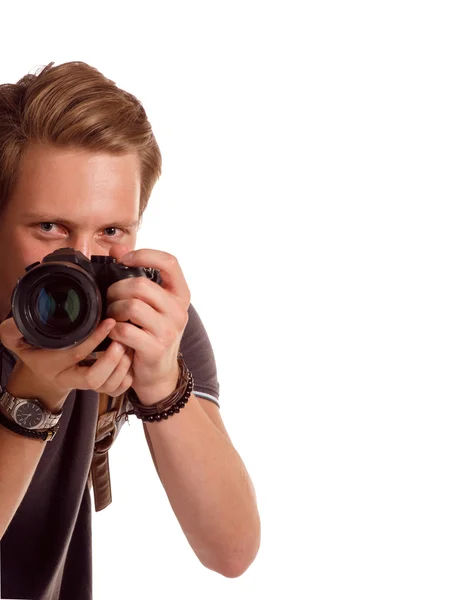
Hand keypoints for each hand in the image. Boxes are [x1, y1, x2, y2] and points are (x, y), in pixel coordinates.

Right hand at [0, 316, 133, 401]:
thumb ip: (12, 330)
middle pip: (94, 379)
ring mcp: (85, 386)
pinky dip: (127, 376)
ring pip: (108, 386)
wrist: (42, 375)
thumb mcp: (16, 340)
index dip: (94, 339)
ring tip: (129, 345)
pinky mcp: (98, 389)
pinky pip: (117, 390)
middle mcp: (68, 379)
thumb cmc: (34, 351)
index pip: (75, 353)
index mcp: (51, 365)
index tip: (109, 322)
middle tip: (122, 339)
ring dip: (123, 366)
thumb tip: (17, 320)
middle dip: (111, 360)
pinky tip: (130, 358)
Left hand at [105, 244, 190, 404]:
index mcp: (180, 294)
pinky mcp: (155, 348)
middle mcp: (179, 310)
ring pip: (131, 306)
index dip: (145, 255)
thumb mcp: (151, 304)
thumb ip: (137, 275)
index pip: (170, 262)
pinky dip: (113, 330)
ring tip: (112, 317)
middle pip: (141, 285)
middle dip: (116, 289)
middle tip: (109, 299)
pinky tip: (113, 333)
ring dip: (113, 310)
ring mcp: (169, 330)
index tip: (124, 259)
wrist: (158, 374)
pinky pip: (125, 330)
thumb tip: (117, 248)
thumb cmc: (151, 333)